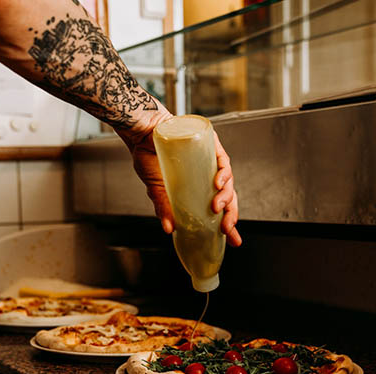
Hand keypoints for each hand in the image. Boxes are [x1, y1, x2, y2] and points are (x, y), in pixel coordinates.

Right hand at [125, 121, 241, 246]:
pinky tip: (218, 181)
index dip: (228, 223)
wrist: (141, 132)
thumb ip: (163, 208)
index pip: (219, 208)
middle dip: (230, 213)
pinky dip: (223, 171)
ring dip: (226, 195)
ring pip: (228, 180)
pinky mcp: (210, 143)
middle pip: (228, 196)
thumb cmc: (148, 157)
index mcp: (199, 188)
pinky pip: (223, 159)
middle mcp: (207, 174)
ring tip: (217, 206)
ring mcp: (210, 159)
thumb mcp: (156, 189)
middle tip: (226, 226)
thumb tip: (169, 229)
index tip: (234, 239)